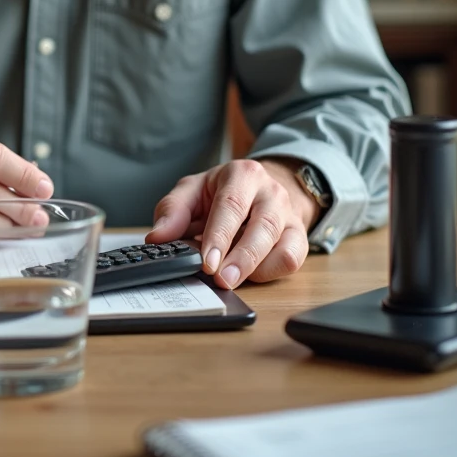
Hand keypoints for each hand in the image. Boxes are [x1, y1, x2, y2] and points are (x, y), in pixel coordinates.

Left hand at [144, 159, 315, 288]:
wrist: (260, 189)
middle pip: (262, 226)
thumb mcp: (192, 192)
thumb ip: (173, 211)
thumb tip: (157, 237)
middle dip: (241, 257)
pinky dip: (272, 271)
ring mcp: (288, 215)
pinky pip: (293, 258)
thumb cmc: (222, 192)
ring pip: (283, 245)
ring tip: (231, 281)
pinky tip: (250, 275)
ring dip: (256, 268)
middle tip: (220, 279)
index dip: (219, 236)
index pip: (231, 205)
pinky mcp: (298, 236)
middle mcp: (271, 192)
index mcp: (242, 175)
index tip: (207, 262)